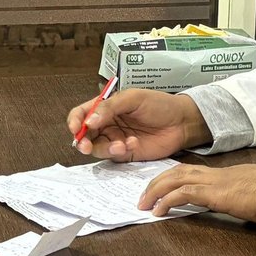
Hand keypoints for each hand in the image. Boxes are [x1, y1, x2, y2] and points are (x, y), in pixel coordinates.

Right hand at [67, 88, 211, 160]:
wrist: (181, 122)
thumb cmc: (159, 104)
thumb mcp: (133, 98)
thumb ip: (109, 107)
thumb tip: (88, 121)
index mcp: (105, 107)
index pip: (81, 114)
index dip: (75, 121)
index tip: (76, 128)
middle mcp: (107, 124)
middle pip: (84, 134)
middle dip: (83, 140)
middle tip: (86, 145)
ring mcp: (115, 139)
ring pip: (97, 148)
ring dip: (104, 148)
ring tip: (120, 145)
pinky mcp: (125, 153)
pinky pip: (113, 156)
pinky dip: (119, 151)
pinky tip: (134, 143)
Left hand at [138, 162, 255, 224]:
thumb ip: (248, 199)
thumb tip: (246, 207)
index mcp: (230, 174)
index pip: (195, 171)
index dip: (175, 178)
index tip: (162, 188)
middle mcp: (220, 174)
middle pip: (180, 170)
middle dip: (158, 182)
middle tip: (143, 196)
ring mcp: (218, 182)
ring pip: (177, 178)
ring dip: (156, 190)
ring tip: (143, 203)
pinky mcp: (218, 194)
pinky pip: (184, 193)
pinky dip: (166, 201)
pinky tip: (157, 212)